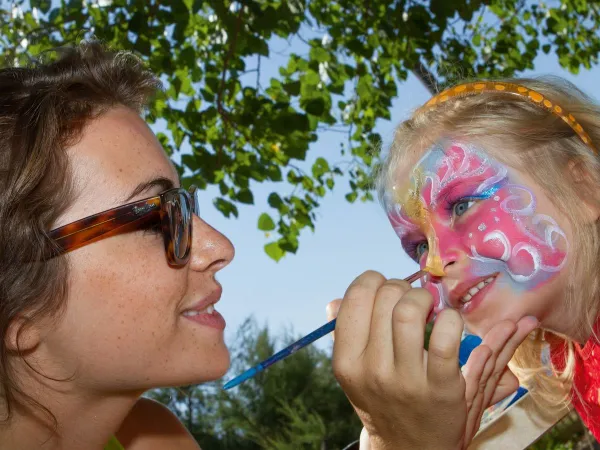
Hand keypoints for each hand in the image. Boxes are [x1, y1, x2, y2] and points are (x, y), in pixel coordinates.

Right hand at [327, 271, 537, 449]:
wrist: (411, 449)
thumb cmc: (383, 399)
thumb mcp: (354, 372)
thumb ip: (344, 334)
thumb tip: (335, 302)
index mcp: (346, 361)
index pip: (355, 297)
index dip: (373, 280)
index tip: (384, 287)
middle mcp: (371, 370)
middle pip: (386, 297)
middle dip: (402, 287)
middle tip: (412, 298)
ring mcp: (406, 379)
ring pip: (410, 311)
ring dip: (424, 298)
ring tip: (430, 308)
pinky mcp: (441, 387)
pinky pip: (446, 336)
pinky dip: (451, 319)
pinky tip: (451, 323)